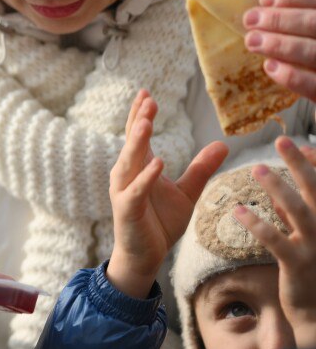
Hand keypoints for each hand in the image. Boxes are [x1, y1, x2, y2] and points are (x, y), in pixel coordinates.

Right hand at [107, 90, 227, 297]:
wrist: (146, 255)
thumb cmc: (160, 222)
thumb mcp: (187, 192)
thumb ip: (201, 168)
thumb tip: (223, 144)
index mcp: (138, 167)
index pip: (137, 136)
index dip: (140, 115)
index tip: (146, 93)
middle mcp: (127, 175)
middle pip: (132, 142)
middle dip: (138, 120)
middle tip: (147, 98)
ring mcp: (124, 192)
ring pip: (129, 162)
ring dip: (137, 142)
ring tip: (147, 122)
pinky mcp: (127, 210)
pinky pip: (135, 191)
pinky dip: (145, 177)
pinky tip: (158, 163)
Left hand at [234, 136, 315, 348]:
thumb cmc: (313, 272)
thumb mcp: (308, 239)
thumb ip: (296, 216)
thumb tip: (279, 193)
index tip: (304, 145)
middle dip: (300, 163)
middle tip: (282, 139)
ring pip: (298, 210)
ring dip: (278, 187)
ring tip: (255, 167)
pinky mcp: (298, 265)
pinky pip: (276, 240)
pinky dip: (257, 224)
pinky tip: (238, 211)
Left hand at [243, 0, 315, 100]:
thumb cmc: (315, 51)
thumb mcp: (312, 31)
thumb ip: (305, 20)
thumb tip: (268, 6)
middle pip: (315, 23)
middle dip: (280, 20)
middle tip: (250, 19)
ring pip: (313, 52)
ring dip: (279, 44)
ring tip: (252, 40)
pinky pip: (314, 85)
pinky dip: (291, 75)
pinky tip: (270, 67)